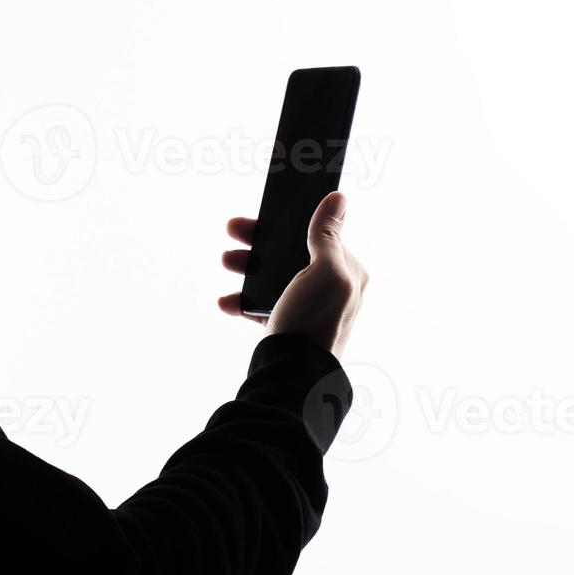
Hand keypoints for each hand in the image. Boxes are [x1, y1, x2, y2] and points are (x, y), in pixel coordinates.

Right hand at [216, 192, 367, 358]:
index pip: (320, 234)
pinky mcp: (285, 326)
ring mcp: (307, 307)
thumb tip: (339, 197)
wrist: (292, 376)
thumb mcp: (325, 272)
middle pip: (291, 252)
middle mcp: (330, 288)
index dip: (292, 221)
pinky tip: (226, 301)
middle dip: (261, 242)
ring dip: (247, 267)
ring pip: (273, 276)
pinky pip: (260, 307)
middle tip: (233, 229)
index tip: (267, 211)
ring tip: (226, 261)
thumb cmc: (315, 321)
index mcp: (348, 272)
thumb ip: (327, 235)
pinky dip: (241, 302)